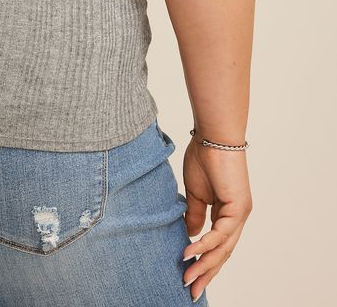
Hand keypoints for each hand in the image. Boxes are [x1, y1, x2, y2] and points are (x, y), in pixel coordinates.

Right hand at [181, 137, 251, 300]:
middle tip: (191, 290)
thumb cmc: (204, 157)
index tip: (189, 277)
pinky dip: (205, 245)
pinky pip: (221, 233)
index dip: (204, 262)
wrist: (213, 136)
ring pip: (223, 249)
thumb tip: (191, 236)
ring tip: (187, 278)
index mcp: (227, 213)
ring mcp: (239, 213)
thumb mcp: (195, 192)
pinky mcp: (238, 208)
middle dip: (206, 273)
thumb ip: (194, 214)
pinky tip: (190, 253)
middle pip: (223, 253)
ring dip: (204, 265)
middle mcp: (236, 217)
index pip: (218, 246)